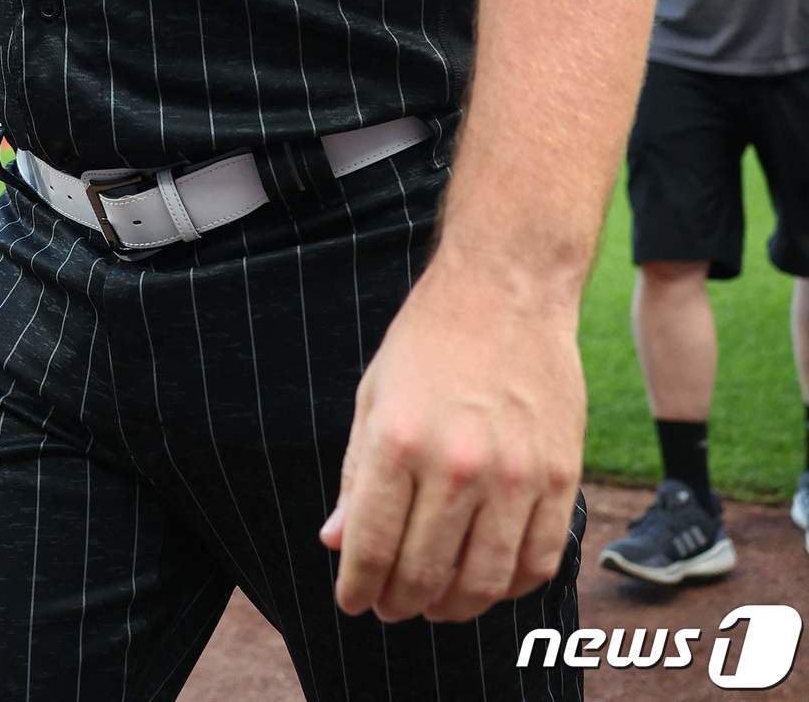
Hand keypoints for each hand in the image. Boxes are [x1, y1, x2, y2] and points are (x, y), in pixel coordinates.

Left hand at [321, 257, 583, 623]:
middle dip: (399, 603)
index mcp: (397, 441)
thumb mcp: (373, 396)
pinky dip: (510, 586)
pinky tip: (489, 578)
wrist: (506, 286)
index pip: (370, 547)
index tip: (352, 599)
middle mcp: (456, 464)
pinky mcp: (560, 475)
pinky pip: (538, 562)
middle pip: (424, 574)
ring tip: (436, 602)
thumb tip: (335, 545)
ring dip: (453, 608)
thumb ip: (354, 475)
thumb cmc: (428, 339)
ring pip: (483, 583)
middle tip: (392, 605)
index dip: (356, 587)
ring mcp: (514, 473)